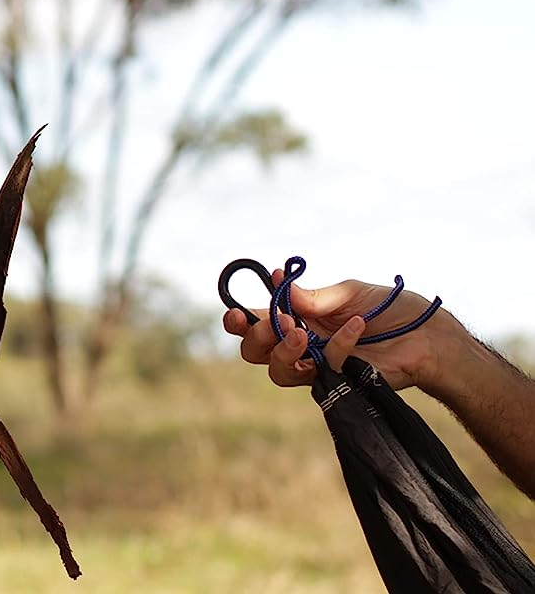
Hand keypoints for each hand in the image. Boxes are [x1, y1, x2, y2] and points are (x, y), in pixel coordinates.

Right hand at [221, 268, 449, 390]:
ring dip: (283, 351)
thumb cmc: (391, 311)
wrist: (428, 337)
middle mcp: (301, 345)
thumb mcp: (348, 293)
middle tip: (275, 324)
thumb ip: (313, 296)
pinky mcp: (338, 383)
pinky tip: (356, 326)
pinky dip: (339, 343)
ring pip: (279, 372)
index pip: (256, 322)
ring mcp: (317, 368)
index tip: (235, 314)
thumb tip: (279, 281)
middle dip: (256, 338)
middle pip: (256, 353)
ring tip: (301, 333)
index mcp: (297, 319)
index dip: (239, 321)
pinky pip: (324, 368)